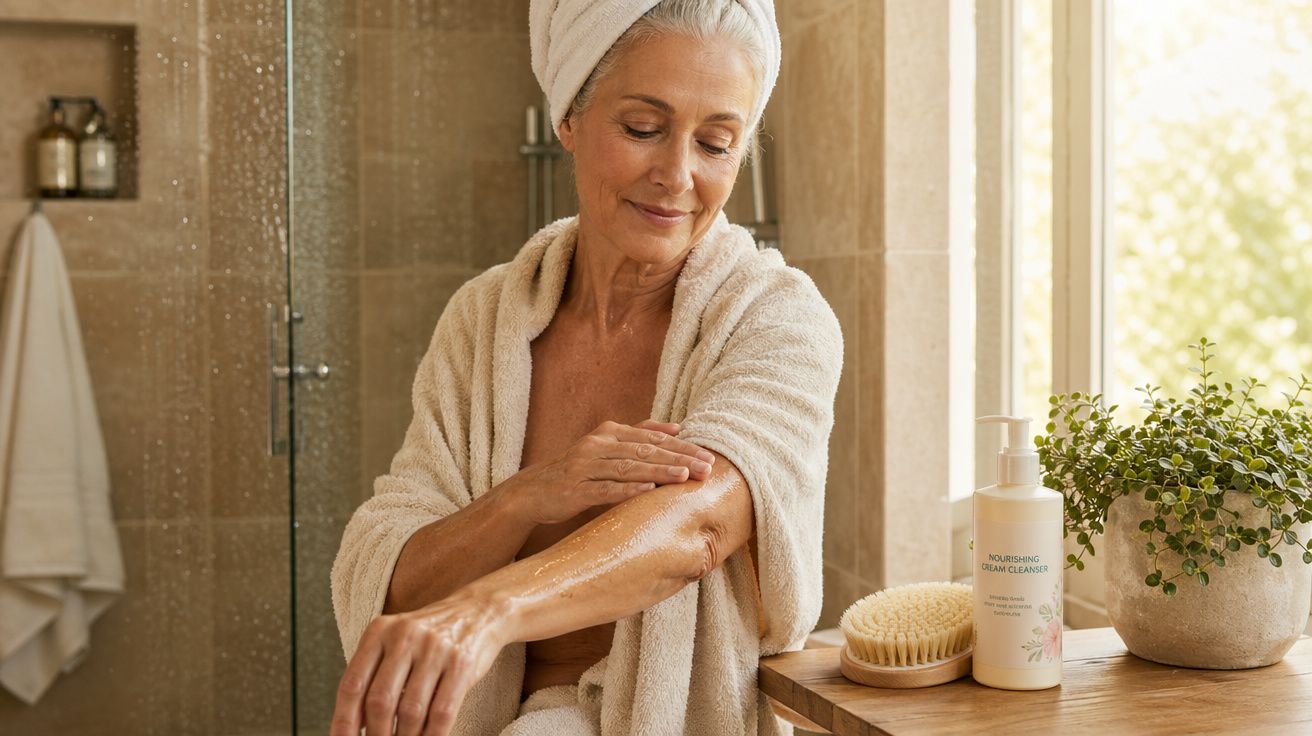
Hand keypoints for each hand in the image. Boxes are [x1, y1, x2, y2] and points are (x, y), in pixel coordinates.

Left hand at [330, 591, 508, 735]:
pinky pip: (442, 712)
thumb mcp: (394, 644)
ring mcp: (435, 649)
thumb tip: (355, 725)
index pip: (352, 684)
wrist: (477, 611)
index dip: (343, 721)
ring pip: (411, 711)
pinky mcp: (461, 663)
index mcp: (379, 631)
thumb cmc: (429, 637)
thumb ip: (372, 676)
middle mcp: (405, 636)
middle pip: (380, 700)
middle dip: (377, 734)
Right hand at [510, 419, 716, 524]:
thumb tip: (677, 428)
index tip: (709, 456)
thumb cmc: (578, 471)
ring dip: (658, 471)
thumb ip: (639, 436)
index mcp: (608, 432)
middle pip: (644, 450)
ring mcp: (585, 467)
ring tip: (684, 476)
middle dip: (678, 459)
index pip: (652, 437)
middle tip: (706, 467)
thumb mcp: (606, 447)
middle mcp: (597, 444)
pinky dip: (627, 489)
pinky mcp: (575, 490)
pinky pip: (604, 489)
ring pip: (627, 467)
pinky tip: (648, 489)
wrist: (533, 491)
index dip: (682, 447)